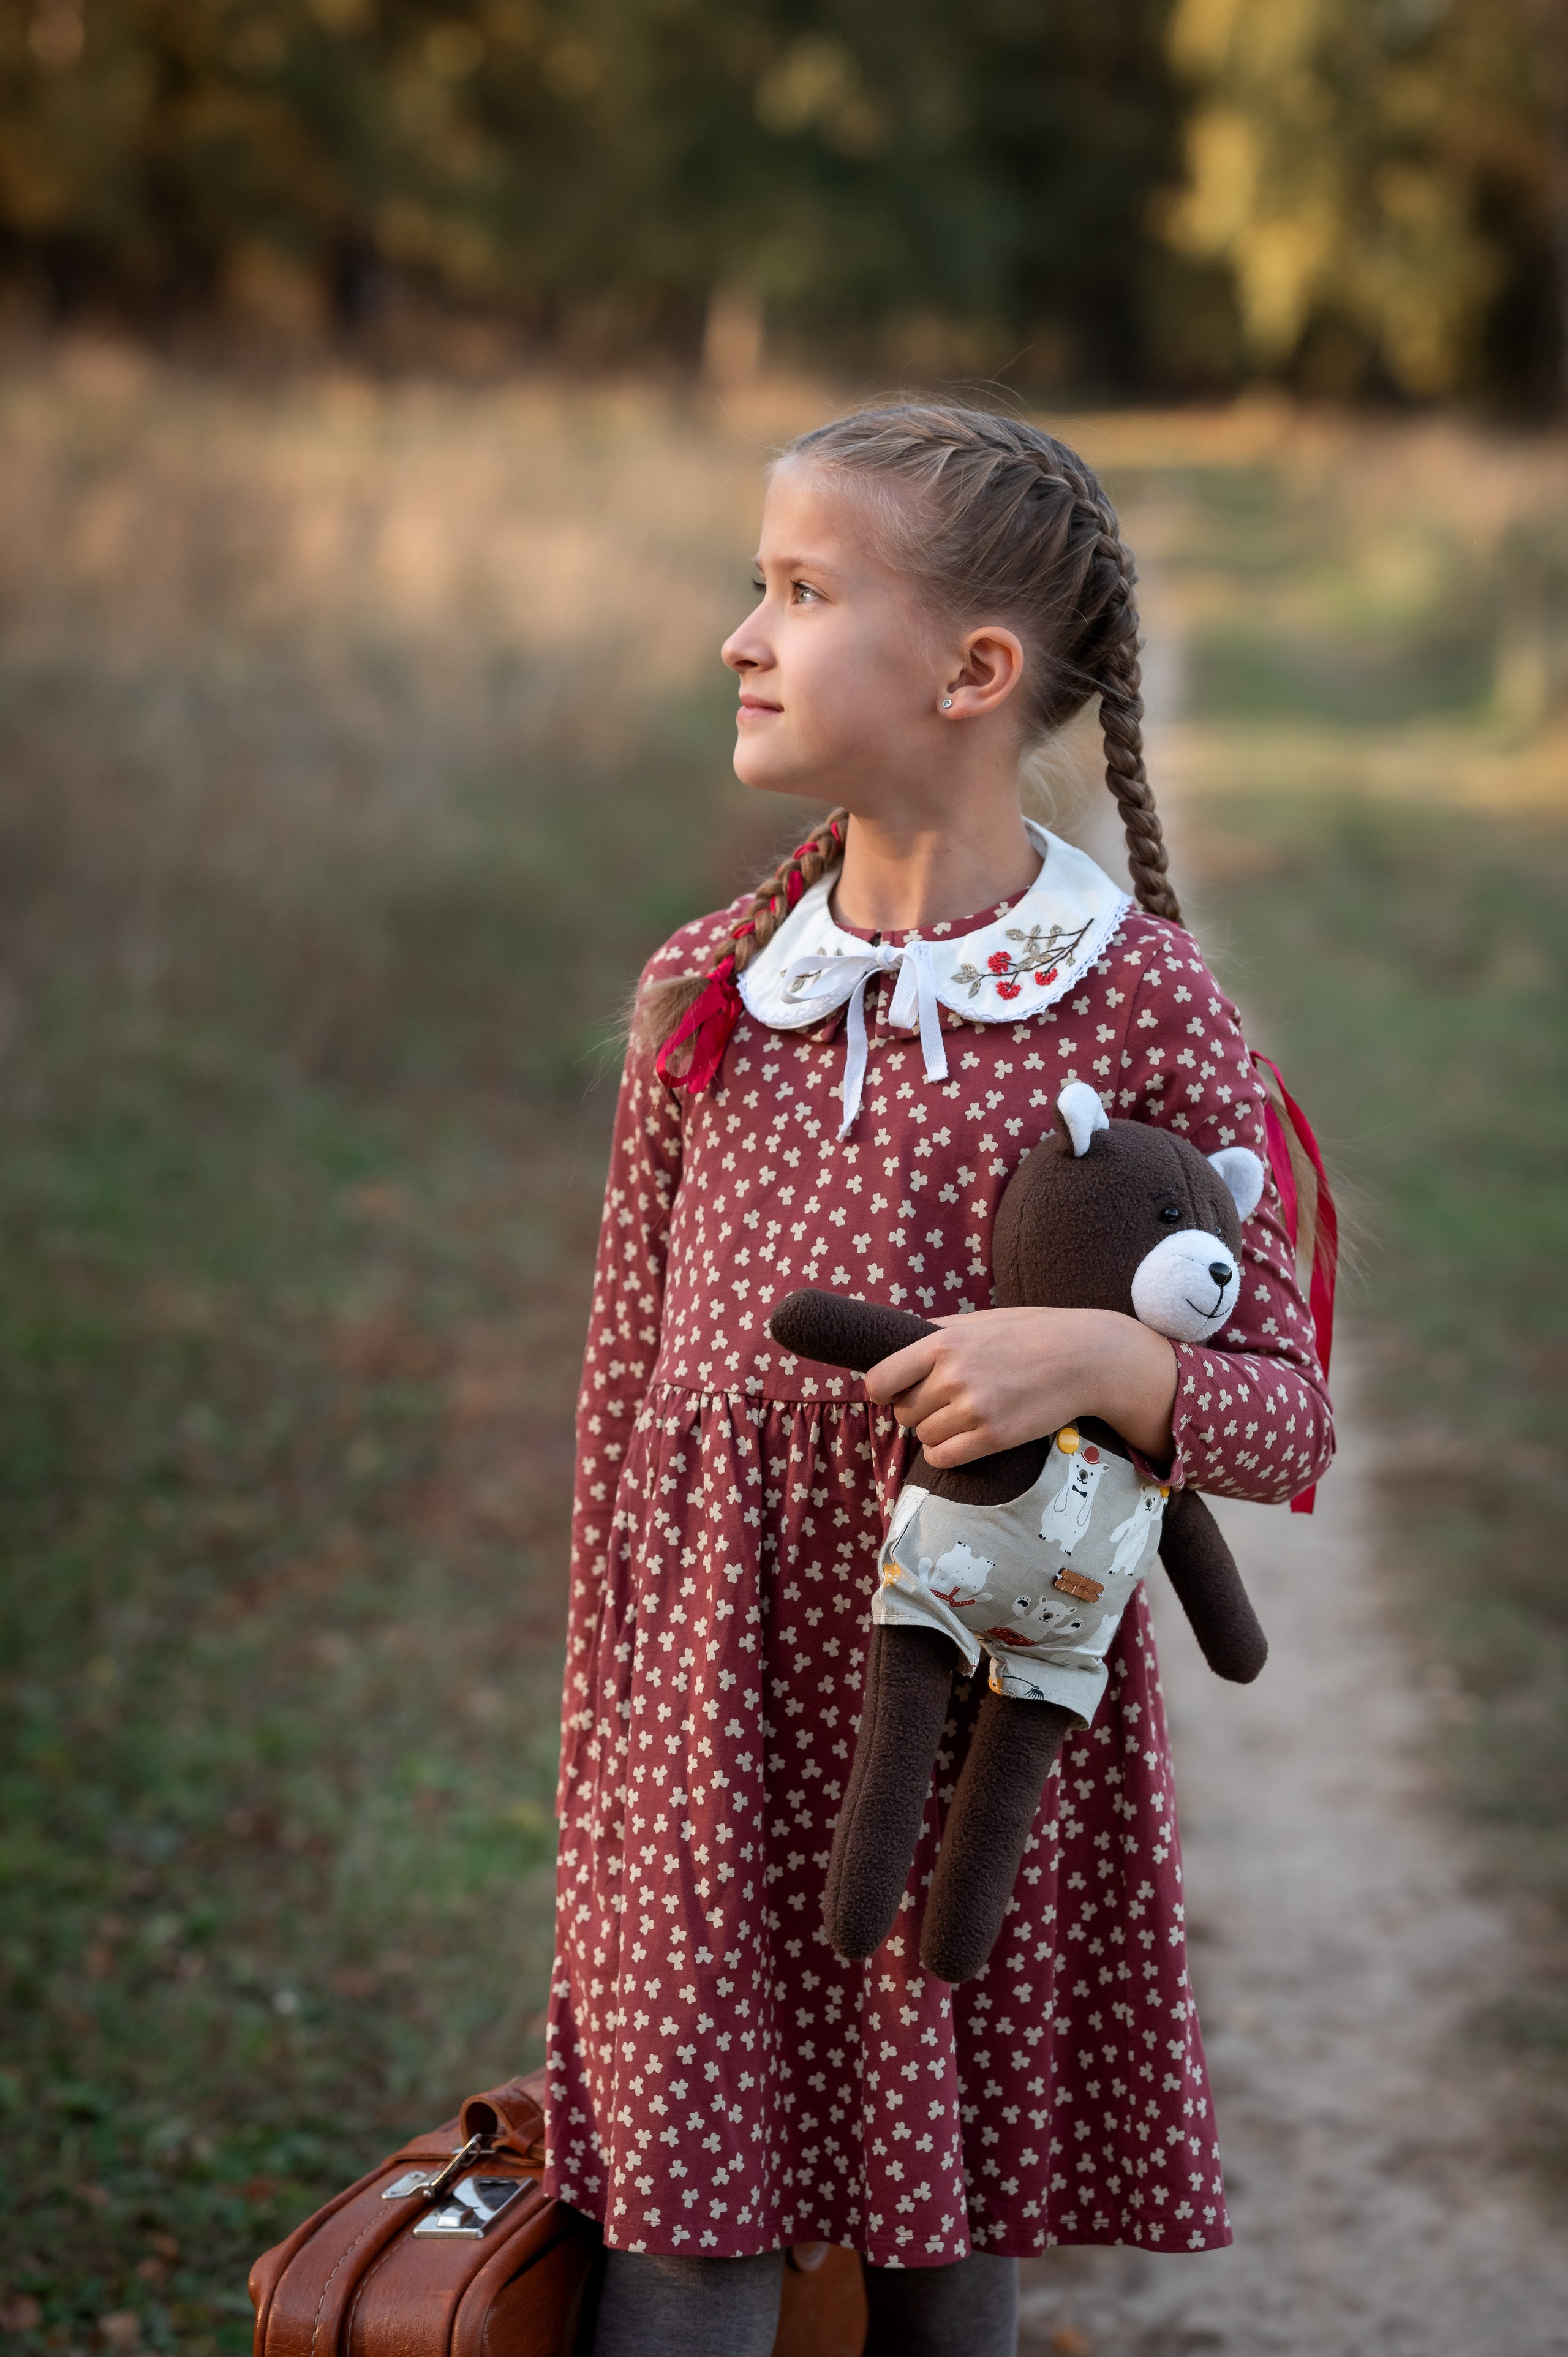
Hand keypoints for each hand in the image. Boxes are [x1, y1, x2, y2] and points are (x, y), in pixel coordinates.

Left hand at [863, 1306, 1178, 1468]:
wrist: (1086, 1357)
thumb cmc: (1033, 1333)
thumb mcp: (981, 1320)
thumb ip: (939, 1331)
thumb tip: (898, 1339)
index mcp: (943, 1343)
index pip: (880, 1381)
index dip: (882, 1391)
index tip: (892, 1393)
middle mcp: (952, 1377)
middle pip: (903, 1412)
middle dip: (917, 1410)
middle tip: (944, 1402)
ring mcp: (973, 1409)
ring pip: (923, 1437)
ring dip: (935, 1432)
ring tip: (963, 1417)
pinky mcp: (993, 1438)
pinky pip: (942, 1458)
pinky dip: (945, 1453)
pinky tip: (963, 1440)